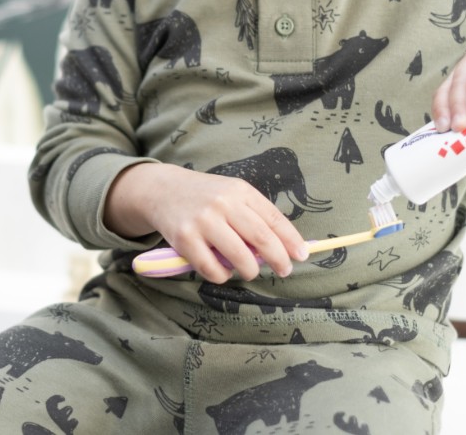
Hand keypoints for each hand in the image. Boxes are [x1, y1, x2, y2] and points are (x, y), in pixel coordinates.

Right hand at [105, 163, 307, 283]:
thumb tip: (283, 247)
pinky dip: (222, 276)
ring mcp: (203, 221)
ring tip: (249, 271)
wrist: (163, 190)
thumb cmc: (205, 196)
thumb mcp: (231, 194)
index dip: (292, 240)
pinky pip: (212, 269)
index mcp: (239, 190)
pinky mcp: (185, 239)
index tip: (302, 255)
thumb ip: (254, 215)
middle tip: (285, 270)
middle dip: (279, 259)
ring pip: (240, 258)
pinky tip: (222, 271)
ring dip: (251, 270)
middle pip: (261, 239)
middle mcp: (223, 203)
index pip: (274, 218)